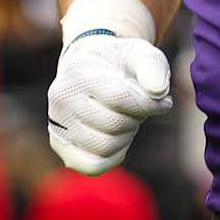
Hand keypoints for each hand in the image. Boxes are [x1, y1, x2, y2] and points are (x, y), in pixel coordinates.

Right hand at [48, 28, 173, 174]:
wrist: (95, 69)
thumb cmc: (121, 64)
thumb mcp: (140, 54)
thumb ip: (152, 67)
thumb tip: (157, 92)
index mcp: (78, 70)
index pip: (118, 97)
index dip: (148, 104)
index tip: (162, 101)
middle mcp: (60, 97)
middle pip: (114, 124)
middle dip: (136, 118)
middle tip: (139, 108)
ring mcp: (57, 123)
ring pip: (105, 147)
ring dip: (126, 136)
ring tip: (127, 118)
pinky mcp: (61, 146)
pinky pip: (93, 166)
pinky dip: (114, 156)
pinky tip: (119, 137)